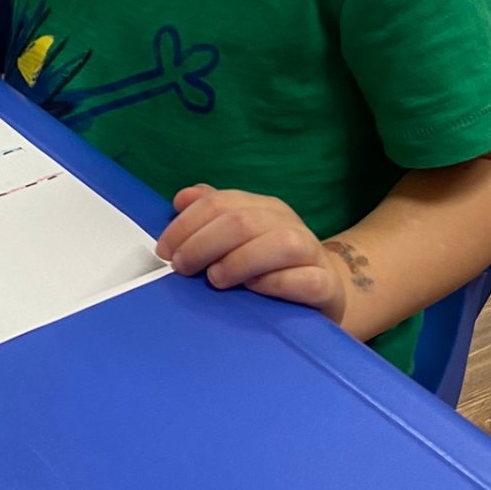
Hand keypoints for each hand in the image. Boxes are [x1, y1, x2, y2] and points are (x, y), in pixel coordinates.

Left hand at [156, 184, 346, 324]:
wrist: (326, 291)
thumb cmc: (272, 265)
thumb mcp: (241, 236)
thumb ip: (212, 215)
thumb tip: (182, 198)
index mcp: (264, 208)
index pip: (220, 203)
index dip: (186, 224)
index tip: (164, 250)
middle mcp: (288, 224)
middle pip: (243, 222)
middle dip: (203, 243)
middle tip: (182, 267)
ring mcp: (311, 253)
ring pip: (281, 244)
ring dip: (240, 260)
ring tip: (215, 279)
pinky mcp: (326, 285)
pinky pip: (306, 280)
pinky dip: (277, 282)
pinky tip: (254, 289)